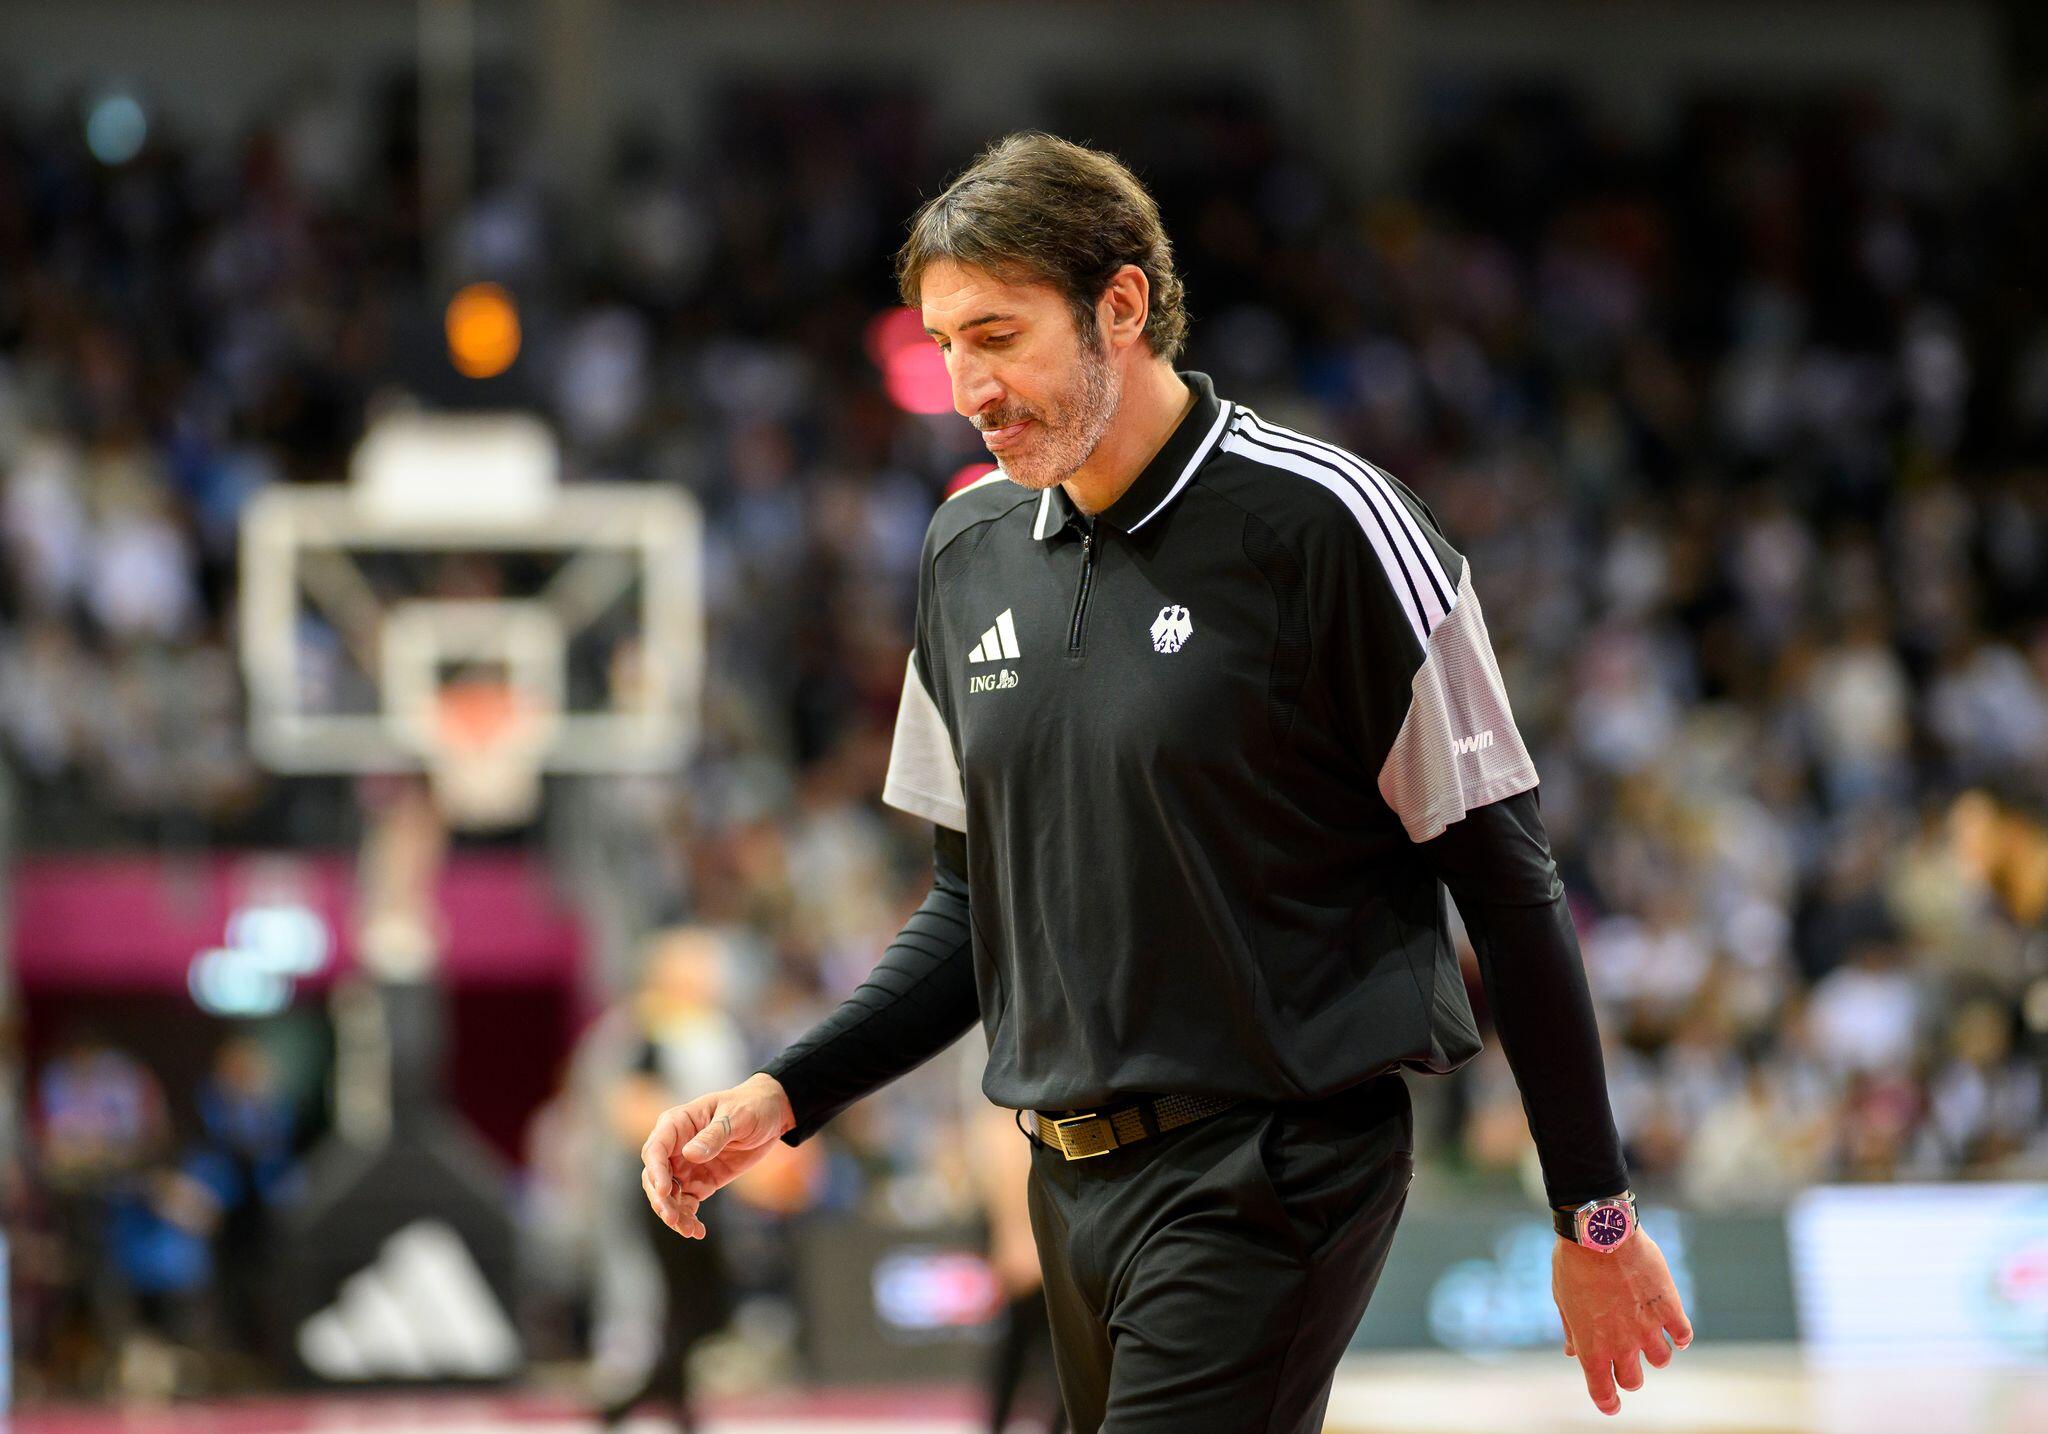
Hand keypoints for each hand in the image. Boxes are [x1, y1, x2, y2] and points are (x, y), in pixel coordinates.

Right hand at [640, 1072, 795, 1239]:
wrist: (771, 1115)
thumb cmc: (750, 1106)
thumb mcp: (736, 1117)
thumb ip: (714, 1135)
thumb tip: (690, 1154)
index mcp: (677, 1123)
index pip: (656, 1149)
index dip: (656, 1171)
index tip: (665, 1191)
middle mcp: (675, 1147)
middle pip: (655, 1177)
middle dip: (661, 1200)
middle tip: (673, 1219)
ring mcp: (685, 1166)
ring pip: (668, 1195)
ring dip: (674, 1214)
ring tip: (689, 1230)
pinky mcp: (699, 1182)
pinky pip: (686, 1203)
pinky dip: (688, 1218)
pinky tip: (697, 1231)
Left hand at [1552, 1226, 1692, 1416]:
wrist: (1599, 1233)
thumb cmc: (1573, 1263)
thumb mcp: (1562, 1298)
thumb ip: (1572, 1329)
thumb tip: (1571, 1352)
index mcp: (1591, 1345)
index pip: (1602, 1389)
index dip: (1607, 1402)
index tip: (1611, 1406)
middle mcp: (1621, 1344)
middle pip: (1633, 1380)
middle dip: (1630, 1375)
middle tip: (1628, 1362)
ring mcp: (1648, 1328)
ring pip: (1661, 1360)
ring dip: (1655, 1352)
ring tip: (1648, 1334)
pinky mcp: (1669, 1308)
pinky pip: (1683, 1335)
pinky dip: (1679, 1335)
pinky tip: (1674, 1326)